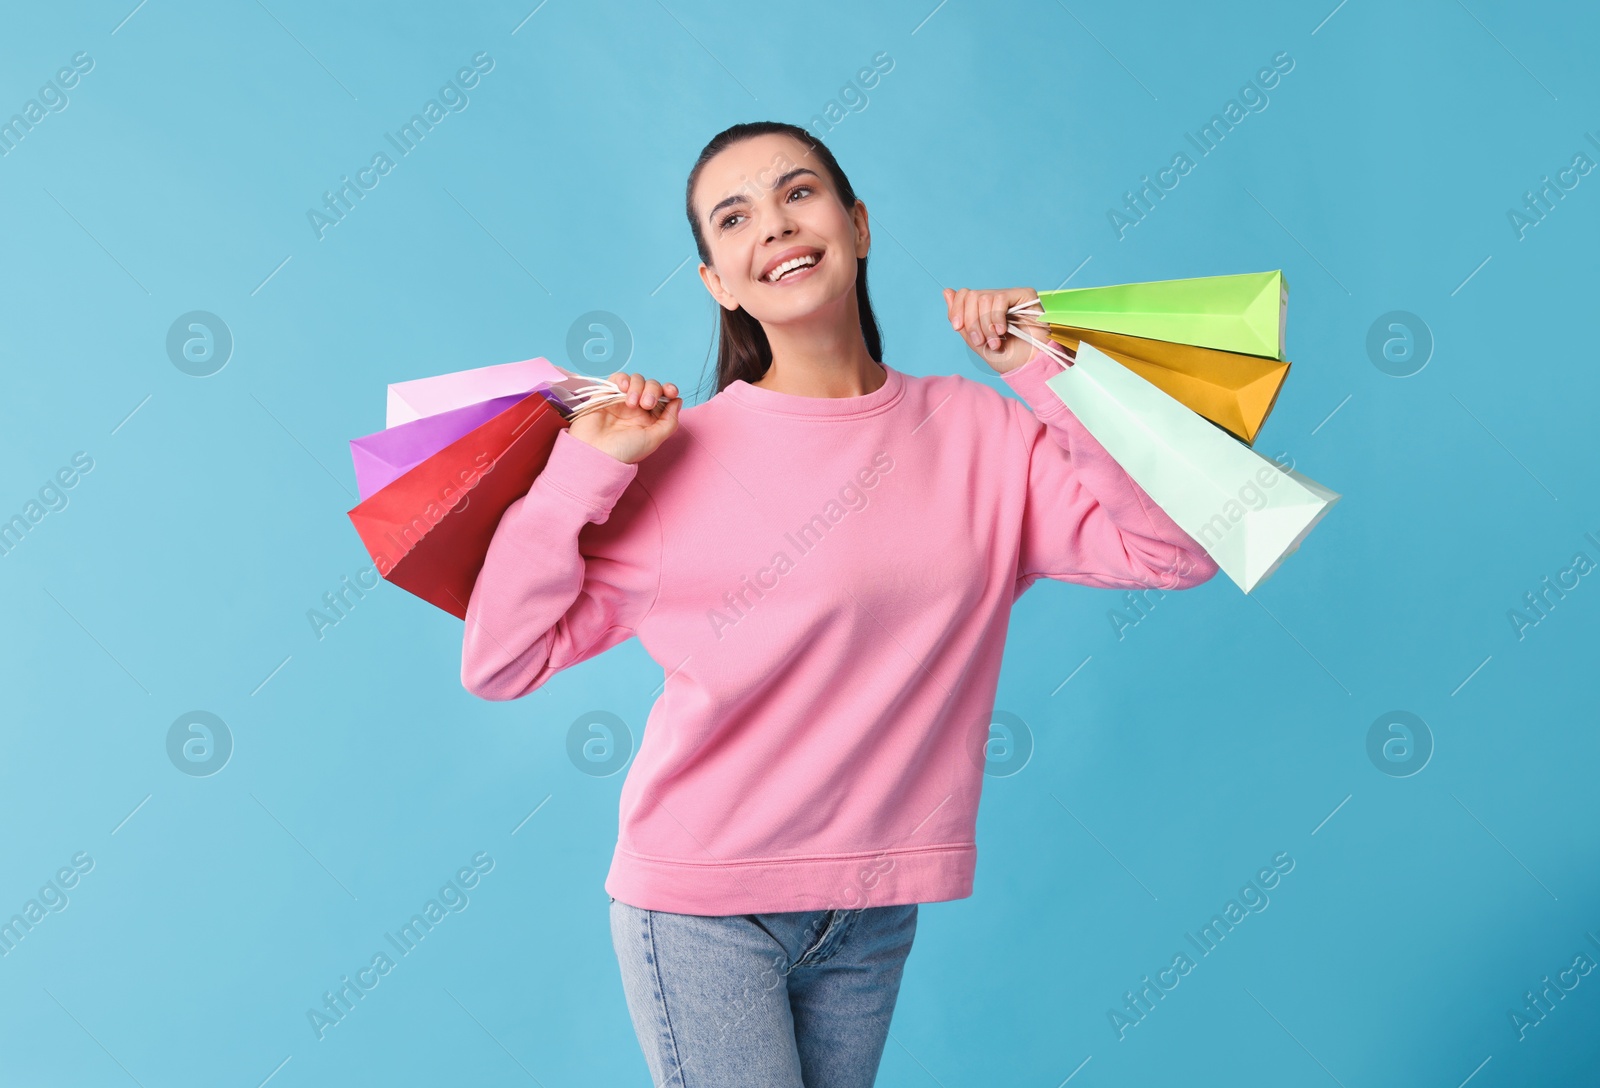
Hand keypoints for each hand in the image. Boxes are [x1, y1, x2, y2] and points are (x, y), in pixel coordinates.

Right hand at [567, 371, 681, 464]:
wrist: (594, 454)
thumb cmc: (623, 451)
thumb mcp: (653, 440)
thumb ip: (669, 422)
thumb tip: (678, 401)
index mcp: (650, 419)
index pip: (664, 397)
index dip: (669, 390)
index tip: (670, 392)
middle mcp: (637, 408)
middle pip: (651, 386)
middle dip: (652, 390)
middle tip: (645, 404)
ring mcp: (621, 401)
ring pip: (636, 380)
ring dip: (637, 387)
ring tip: (630, 403)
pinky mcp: (606, 395)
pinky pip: (617, 378)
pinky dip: (622, 378)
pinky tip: (622, 387)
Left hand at [942, 286, 1056, 374]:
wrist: (1029, 367)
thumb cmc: (1007, 358)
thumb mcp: (976, 342)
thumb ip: (962, 320)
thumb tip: (947, 291)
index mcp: (985, 309)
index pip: (964, 294)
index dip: (956, 309)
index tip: (957, 327)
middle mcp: (997, 300)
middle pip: (972, 295)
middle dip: (971, 321)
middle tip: (980, 341)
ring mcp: (1011, 297)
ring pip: (984, 298)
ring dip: (985, 324)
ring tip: (994, 342)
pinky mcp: (1025, 295)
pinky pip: (1000, 298)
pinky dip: (996, 318)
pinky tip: (1002, 331)